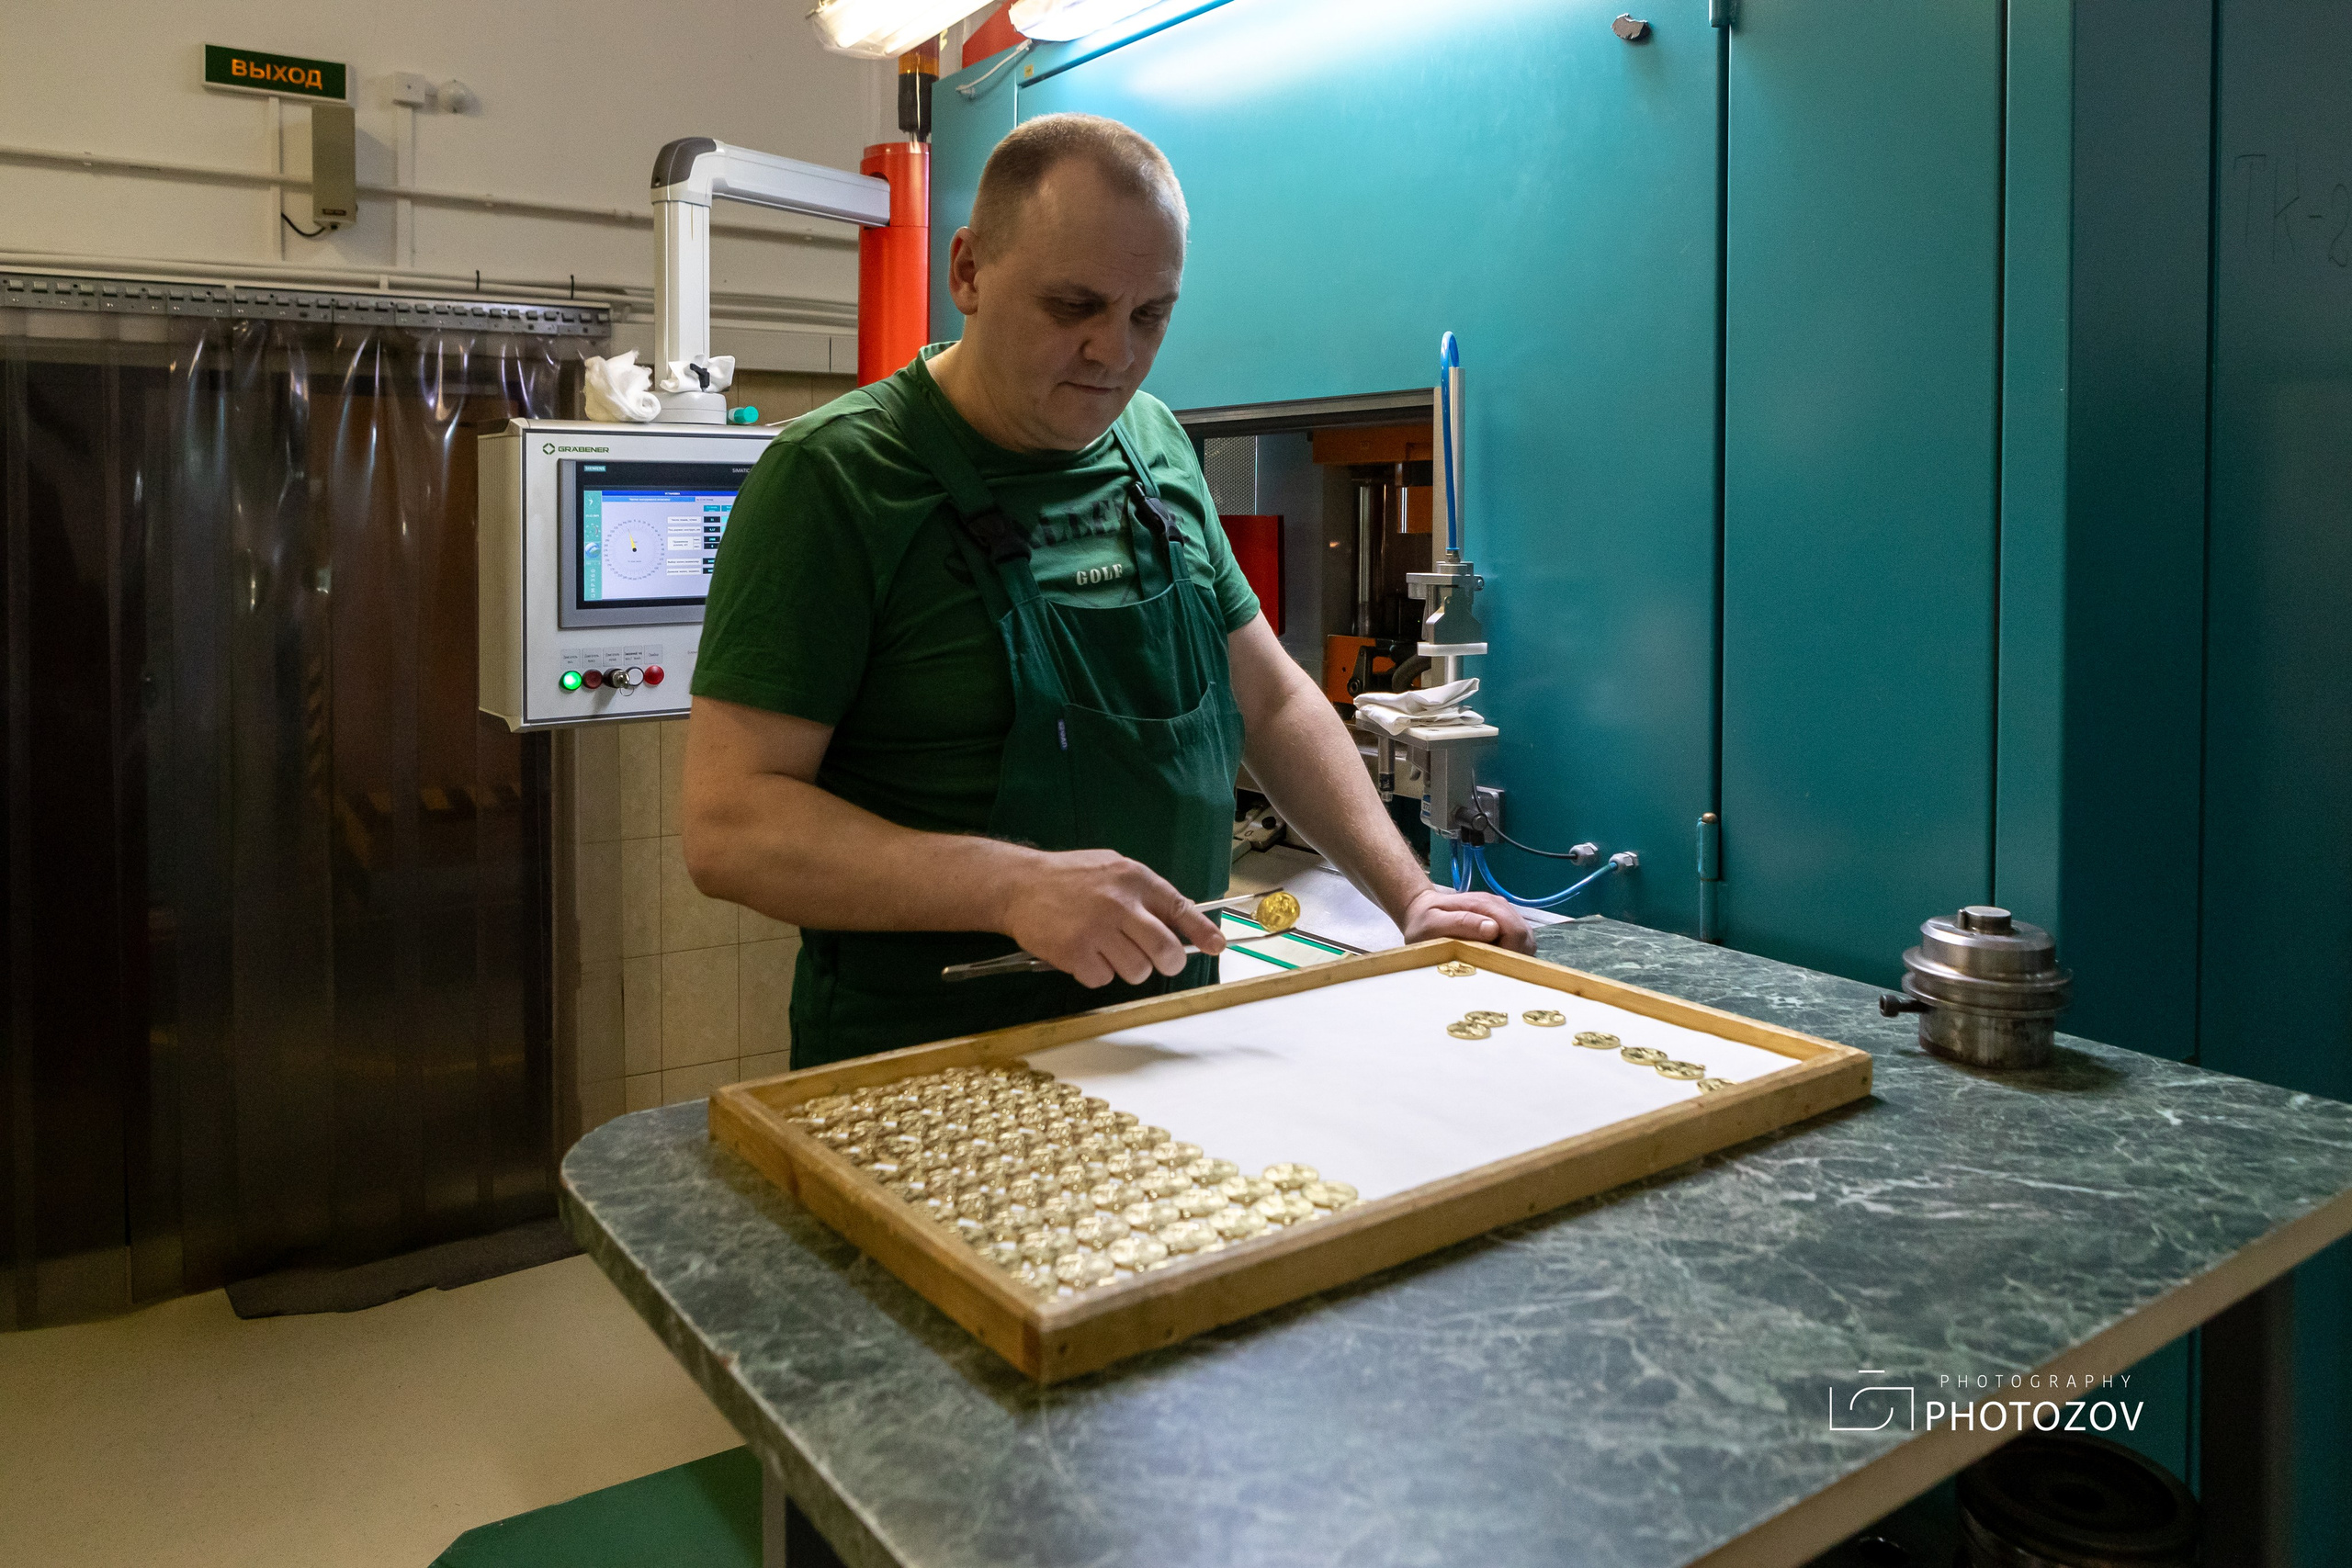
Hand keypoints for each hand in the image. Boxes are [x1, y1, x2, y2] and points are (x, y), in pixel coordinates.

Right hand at [995, 849, 1226, 987]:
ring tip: (1107, 950)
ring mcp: (1097, 929)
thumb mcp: (1113, 870)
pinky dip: (1096, 973)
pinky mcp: (1074, 952)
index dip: (1202, 932)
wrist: (1018, 884)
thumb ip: (1144, 894)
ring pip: (1137, 971)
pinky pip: (1103, 979)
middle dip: (1168, 962)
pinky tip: (1083, 954)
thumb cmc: (1070, 877)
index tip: (1217, 947)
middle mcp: (1119, 903)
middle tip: (1157, 962)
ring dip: (1127, 968)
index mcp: (1134, 879)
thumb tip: (1179, 921)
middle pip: (1165, 950)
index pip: (1179, 907)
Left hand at [1399, 886, 1535, 953]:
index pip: (1516, 932)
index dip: (1509, 953)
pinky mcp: (1501, 921)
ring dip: (1513, 954)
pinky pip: (1518, 940)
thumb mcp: (1433, 924)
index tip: (1491, 966)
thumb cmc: (1423, 921)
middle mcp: (1499, 906)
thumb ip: (1461, 923)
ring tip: (1489, 962)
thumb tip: (1493, 929)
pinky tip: (1490, 956)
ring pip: (1525, 939)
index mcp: (1485, 905)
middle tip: (1490, 967)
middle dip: (1514, 956)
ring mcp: (1502, 913)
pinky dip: (1510, 951)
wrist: (1420, 910)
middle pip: (1525, 936)